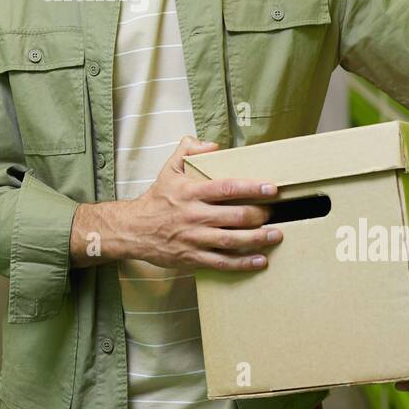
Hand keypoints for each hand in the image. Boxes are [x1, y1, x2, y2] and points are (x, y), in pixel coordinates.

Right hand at [103, 136, 281, 270]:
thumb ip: (188, 150)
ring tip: (276, 234)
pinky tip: (260, 260)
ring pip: (231, 240)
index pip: (225, 188)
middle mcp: (194, 215)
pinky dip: (243, 263)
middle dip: (259, 215)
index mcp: (191, 192)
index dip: (251, 188)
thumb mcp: (169, 169)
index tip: (271, 188)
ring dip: (257, 239)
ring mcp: (194, 238)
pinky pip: (221, 262)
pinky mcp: (193, 257)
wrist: (133, 229)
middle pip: (234, 216)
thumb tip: (212, 145)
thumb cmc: (156, 199)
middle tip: (274, 212)